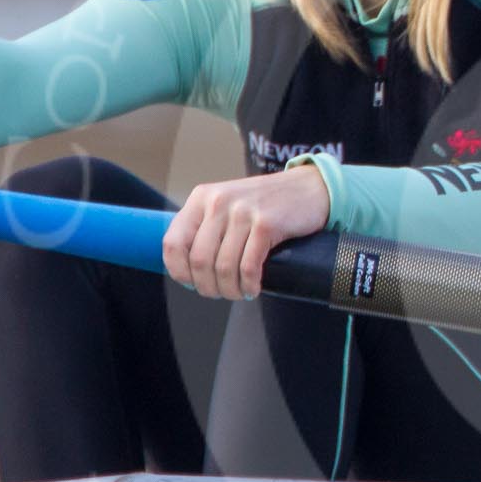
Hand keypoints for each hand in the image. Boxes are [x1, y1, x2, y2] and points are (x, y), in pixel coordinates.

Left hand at [162, 164, 330, 299]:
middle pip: (199, 260)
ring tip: (239, 292)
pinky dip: (248, 285)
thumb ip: (206, 227)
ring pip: (223, 267)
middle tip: (221, 293)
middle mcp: (218, 202)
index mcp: (202, 198)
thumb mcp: (228, 204)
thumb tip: (188, 269)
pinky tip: (252, 288)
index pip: (173, 242)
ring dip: (230, 289)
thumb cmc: (266, 203)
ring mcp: (242, 212)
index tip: (192, 282)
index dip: (179, 270)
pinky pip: (248, 267)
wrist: (308, 188)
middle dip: (208, 286)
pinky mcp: (266, 224)